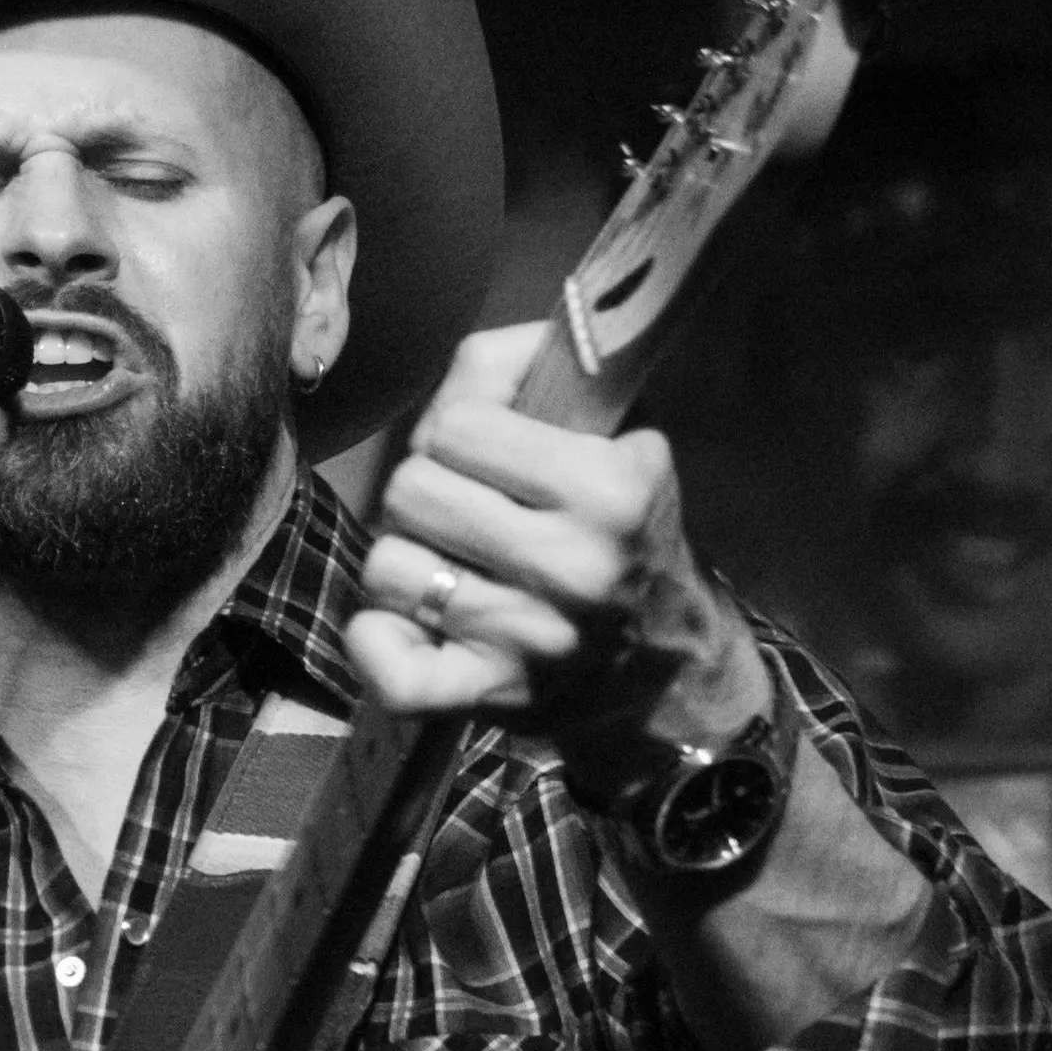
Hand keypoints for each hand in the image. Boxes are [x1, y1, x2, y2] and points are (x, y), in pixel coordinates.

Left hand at [340, 323, 762, 760]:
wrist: (672, 667)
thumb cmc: (633, 537)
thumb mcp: (626, 441)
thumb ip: (548, 378)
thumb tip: (481, 354)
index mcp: (610, 489)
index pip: (458, 422)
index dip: (456, 425)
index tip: (483, 446)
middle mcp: (573, 565)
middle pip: (411, 490)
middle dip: (426, 490)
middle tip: (462, 510)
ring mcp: (531, 638)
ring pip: (389, 567)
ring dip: (406, 561)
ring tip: (449, 566)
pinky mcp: (494, 696)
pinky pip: (397, 673)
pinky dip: (378, 647)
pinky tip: (401, 627)